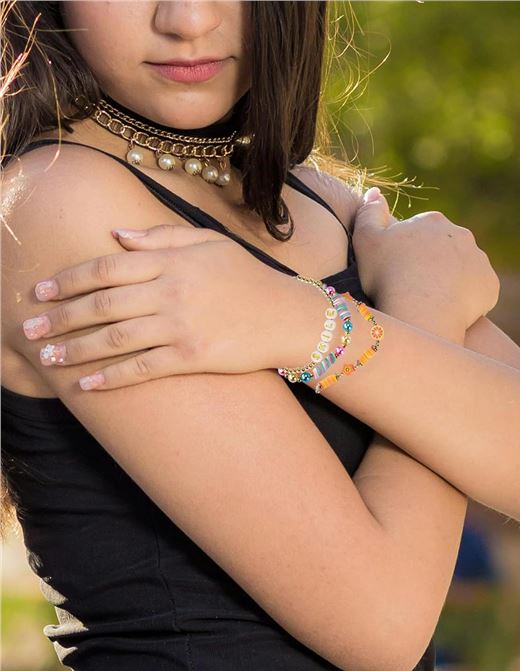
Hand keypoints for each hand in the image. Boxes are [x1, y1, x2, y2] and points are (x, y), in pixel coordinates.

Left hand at [21, 224, 292, 390]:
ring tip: (47, 357)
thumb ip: (161, 236)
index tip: (42, 291)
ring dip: (76, 349)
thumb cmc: (249, 277)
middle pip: (102, 304)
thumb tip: (115, 235)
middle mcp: (171, 292)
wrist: (287, 316)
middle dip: (61, 317)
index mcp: (171, 261)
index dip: (69, 279)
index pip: (107, 267)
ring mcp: (181, 326)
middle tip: (30, 328)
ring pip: (115, 338)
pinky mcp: (192, 357)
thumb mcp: (209, 243)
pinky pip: (143, 368)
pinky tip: (87, 384)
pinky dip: (112, 377)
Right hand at [352, 188, 499, 329]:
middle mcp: (461, 234)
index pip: (420, 233)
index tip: (397, 271)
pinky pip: (477, 290)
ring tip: (432, 300)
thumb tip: (376, 192)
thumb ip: (369, 213)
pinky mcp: (490, 285)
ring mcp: (479, 260)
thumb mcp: (366, 240)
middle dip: (432, 263)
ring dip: (451, 280)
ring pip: (463, 268)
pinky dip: (467, 298)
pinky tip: (450, 309)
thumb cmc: (389, 277)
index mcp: (432, 220)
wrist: (421, 313)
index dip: (407, 252)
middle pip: (444, 248)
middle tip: (415, 287)